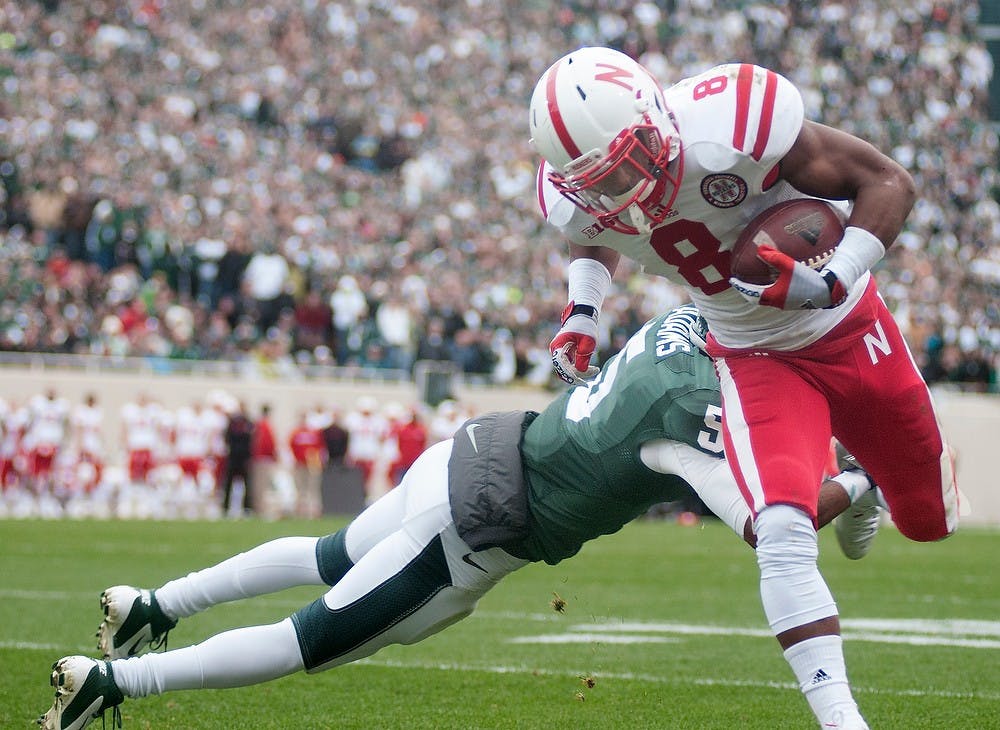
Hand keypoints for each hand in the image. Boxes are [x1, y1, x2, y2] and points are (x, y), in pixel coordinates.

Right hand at [550, 302, 599, 384]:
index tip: (584, 378)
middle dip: (578, 375)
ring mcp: (560, 353)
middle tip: (594, 372)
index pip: (561, 365)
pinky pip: (570, 366)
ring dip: (580, 373)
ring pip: (567, 370)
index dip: (572, 374)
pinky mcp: (566, 355)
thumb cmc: (585, 326)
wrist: (583, 316)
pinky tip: (592, 369)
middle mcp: (556, 351)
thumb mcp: (588, 341)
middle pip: (563, 370)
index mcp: (558, 346)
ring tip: (595, 370)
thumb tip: (580, 371)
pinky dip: (580, 369)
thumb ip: (583, 356)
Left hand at [729, 246, 846, 309]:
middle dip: (747, 292)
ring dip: (757, 293)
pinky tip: (773, 285)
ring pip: (766, 300)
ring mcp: (785, 304)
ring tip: (753, 285)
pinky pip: (775, 299)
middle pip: (756, 299)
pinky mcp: (793, 303)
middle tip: (741, 283)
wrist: (828, 291)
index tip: (732, 280)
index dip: (740, 286)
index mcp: (772, 296)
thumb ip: (774, 257)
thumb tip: (760, 248)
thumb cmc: (808, 279)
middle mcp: (777, 303)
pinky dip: (768, 293)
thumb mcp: (790, 266)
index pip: (750, 292)